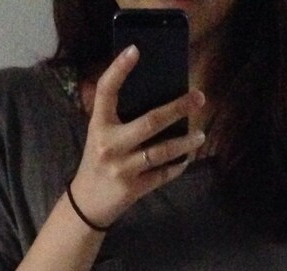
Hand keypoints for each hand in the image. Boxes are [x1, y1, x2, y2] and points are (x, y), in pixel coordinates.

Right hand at [70, 46, 206, 228]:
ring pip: (161, 152)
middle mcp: (109, 145)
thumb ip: (119, 119)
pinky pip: (162, 175)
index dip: (119, 69)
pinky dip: (177, 166)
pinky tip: (186, 158)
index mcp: (99, 125)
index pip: (106, 91)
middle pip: (149, 122)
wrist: (86, 204)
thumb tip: (158, 99)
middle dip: (177, 108)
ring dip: (185, 143)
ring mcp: (122, 168)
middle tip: (198, 97)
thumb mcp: (100, 136)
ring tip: (200, 135)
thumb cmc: (97, 162)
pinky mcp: (134, 188)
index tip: (135, 50)